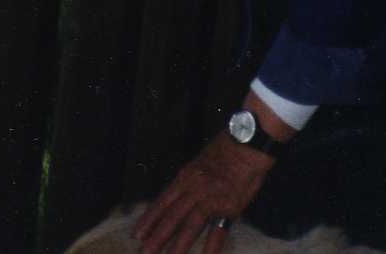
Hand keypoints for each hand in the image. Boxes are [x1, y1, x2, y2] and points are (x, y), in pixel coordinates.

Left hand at [132, 130, 271, 253]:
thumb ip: (189, 180)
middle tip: (144, 252)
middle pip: (172, 216)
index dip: (149, 219)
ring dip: (178, 245)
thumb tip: (177, 197)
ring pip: (190, 225)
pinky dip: (211, 247)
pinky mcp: (229, 207)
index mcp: (185, 177)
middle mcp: (194, 188)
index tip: (137, 234)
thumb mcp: (199, 160)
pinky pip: (219, 231)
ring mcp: (212, 198)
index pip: (163, 202)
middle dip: (157, 237)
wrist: (248, 143)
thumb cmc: (225, 149)